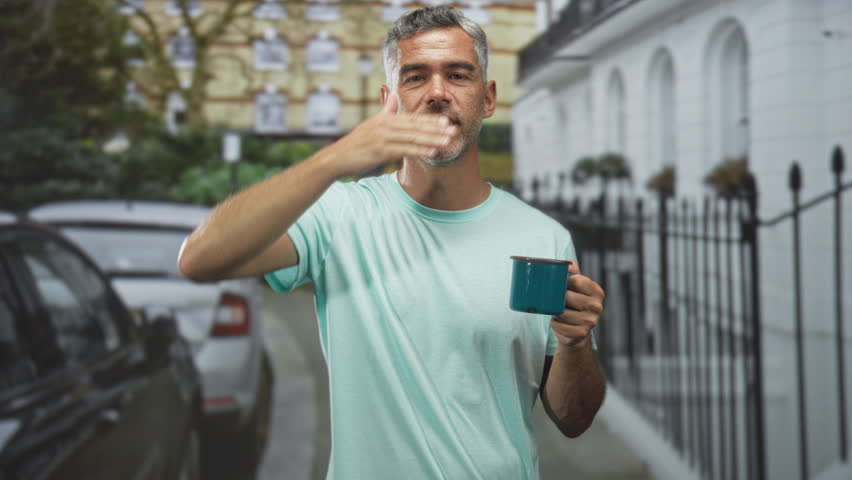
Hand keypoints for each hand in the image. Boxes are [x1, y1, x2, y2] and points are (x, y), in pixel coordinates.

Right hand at [327, 92, 458, 177]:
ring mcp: (382, 137)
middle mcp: (384, 125)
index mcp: (385, 119)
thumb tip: (391, 94)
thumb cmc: (356, 145)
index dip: (430, 120)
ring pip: (412, 137)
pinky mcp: (380, 150)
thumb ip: (384, 110)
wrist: (337, 158)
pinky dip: (419, 150)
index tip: (446, 121)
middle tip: (454, 129)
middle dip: (436, 128)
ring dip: (432, 139)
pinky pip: (404, 150)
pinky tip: (432, 153)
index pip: (412, 119)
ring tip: (448, 141)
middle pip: (415, 126)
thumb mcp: (371, 125)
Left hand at [550, 262, 604, 347]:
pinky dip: (555, 324)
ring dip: (555, 312)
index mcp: (597, 292)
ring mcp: (591, 321)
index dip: (564, 282)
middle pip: (567, 296)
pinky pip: (559, 325)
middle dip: (557, 299)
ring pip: (562, 312)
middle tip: (556, 301)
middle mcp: (597, 306)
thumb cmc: (573, 304)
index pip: (577, 281)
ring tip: (558, 312)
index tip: (560, 285)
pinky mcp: (581, 333)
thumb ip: (572, 273)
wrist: (576, 332)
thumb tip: (569, 264)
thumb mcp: (575, 287)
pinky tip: (559, 322)